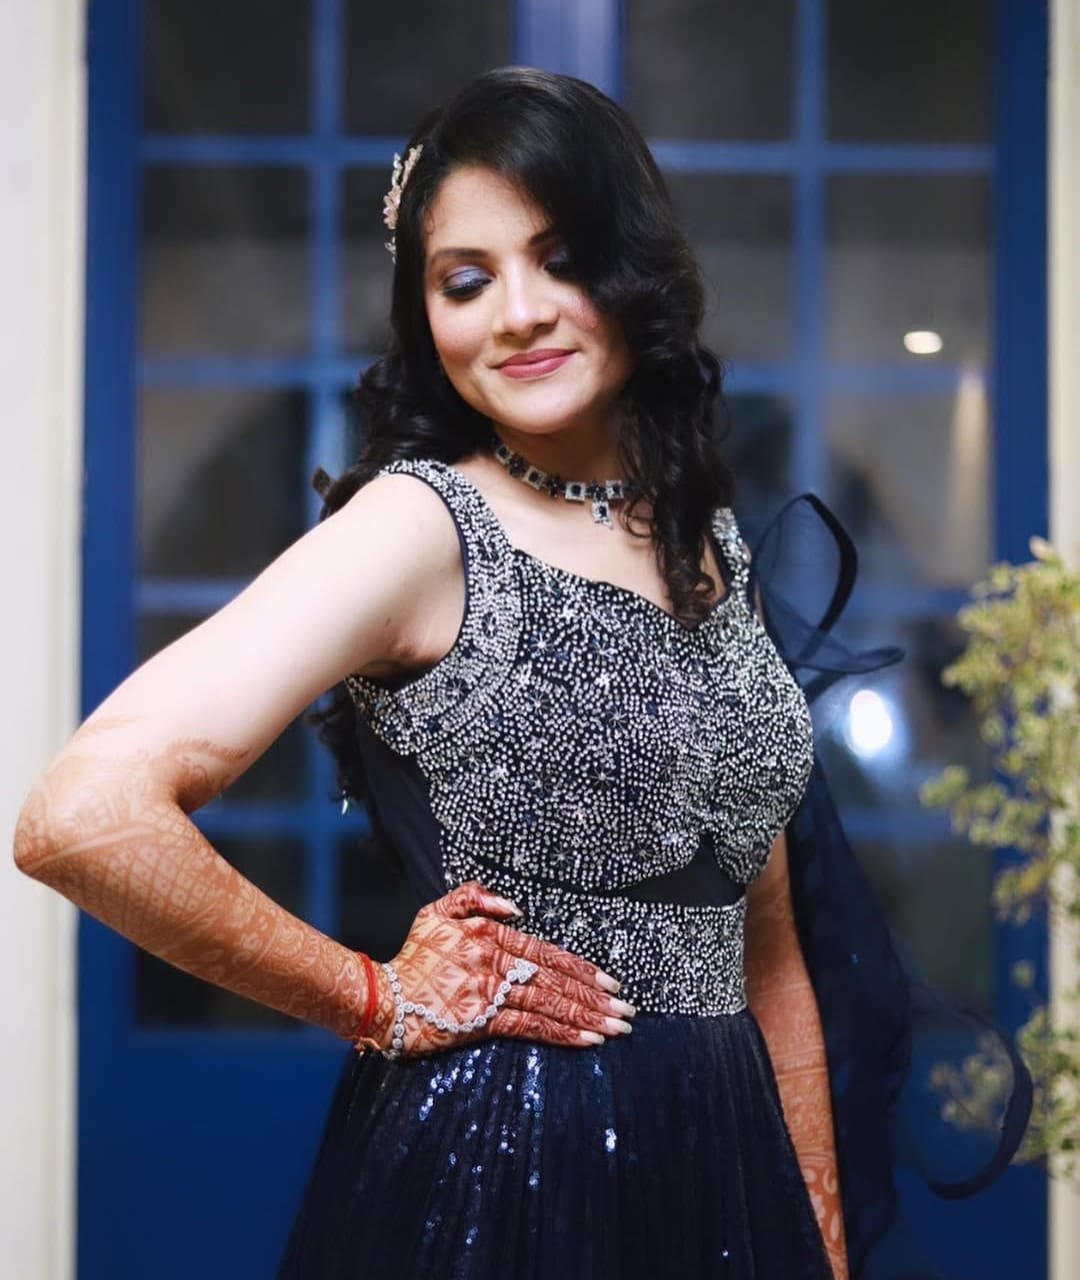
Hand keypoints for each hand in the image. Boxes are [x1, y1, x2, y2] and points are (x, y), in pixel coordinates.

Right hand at [359, 880, 636, 1057]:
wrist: (382, 997)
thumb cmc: (413, 956)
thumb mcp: (438, 911)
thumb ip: (476, 898)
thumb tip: (515, 908)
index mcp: (490, 935)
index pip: (546, 952)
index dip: (580, 967)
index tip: (610, 980)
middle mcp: (496, 962)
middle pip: (555, 980)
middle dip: (595, 996)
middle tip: (627, 1009)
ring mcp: (490, 993)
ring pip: (548, 1004)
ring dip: (586, 1017)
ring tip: (616, 1027)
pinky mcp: (482, 1022)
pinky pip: (529, 1027)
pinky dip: (560, 1033)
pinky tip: (585, 1040)